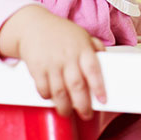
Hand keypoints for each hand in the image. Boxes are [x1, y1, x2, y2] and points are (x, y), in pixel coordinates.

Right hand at [0, 5, 105, 119]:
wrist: (33, 26)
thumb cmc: (61, 32)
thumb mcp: (82, 35)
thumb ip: (95, 47)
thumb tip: (107, 57)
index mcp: (82, 49)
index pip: (93, 70)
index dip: (99, 87)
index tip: (103, 99)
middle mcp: (67, 57)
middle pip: (76, 85)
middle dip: (82, 104)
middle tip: (86, 114)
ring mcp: (51, 63)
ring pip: (59, 91)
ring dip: (64, 106)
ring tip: (68, 112)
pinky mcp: (36, 68)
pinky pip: (43, 88)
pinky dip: (47, 96)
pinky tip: (52, 98)